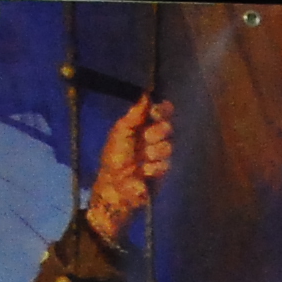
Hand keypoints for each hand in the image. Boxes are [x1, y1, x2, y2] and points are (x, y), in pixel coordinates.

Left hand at [85, 97, 175, 239]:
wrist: (115, 187)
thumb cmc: (114, 158)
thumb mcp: (121, 132)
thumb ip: (134, 114)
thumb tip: (146, 94)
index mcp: (141, 125)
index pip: (160, 111)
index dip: (162, 110)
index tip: (157, 112)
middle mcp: (152, 137)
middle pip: (167, 127)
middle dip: (155, 134)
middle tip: (144, 141)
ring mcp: (158, 154)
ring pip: (167, 146)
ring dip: (152, 154)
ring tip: (140, 163)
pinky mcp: (162, 171)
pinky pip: (165, 164)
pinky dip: (153, 169)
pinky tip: (143, 174)